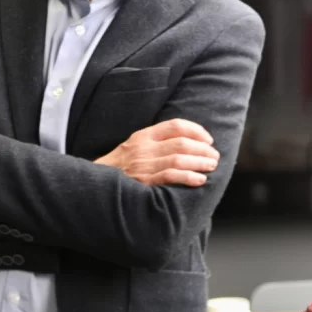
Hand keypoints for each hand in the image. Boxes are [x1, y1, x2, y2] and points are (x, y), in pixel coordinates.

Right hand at [95, 118, 218, 186]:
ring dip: (199, 162)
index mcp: (142, 136)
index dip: (195, 130)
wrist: (96, 186)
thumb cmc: (119, 168)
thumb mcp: (133, 147)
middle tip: (214, 156)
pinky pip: (170, 176)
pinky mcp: (142, 181)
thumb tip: (187, 144)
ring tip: (211, 166)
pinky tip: (199, 180)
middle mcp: (143, 148)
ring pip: (178, 159)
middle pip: (181, 143)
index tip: (208, 139)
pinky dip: (187, 177)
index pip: (174, 125)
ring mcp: (142, 164)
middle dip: (203, 149)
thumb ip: (154, 143)